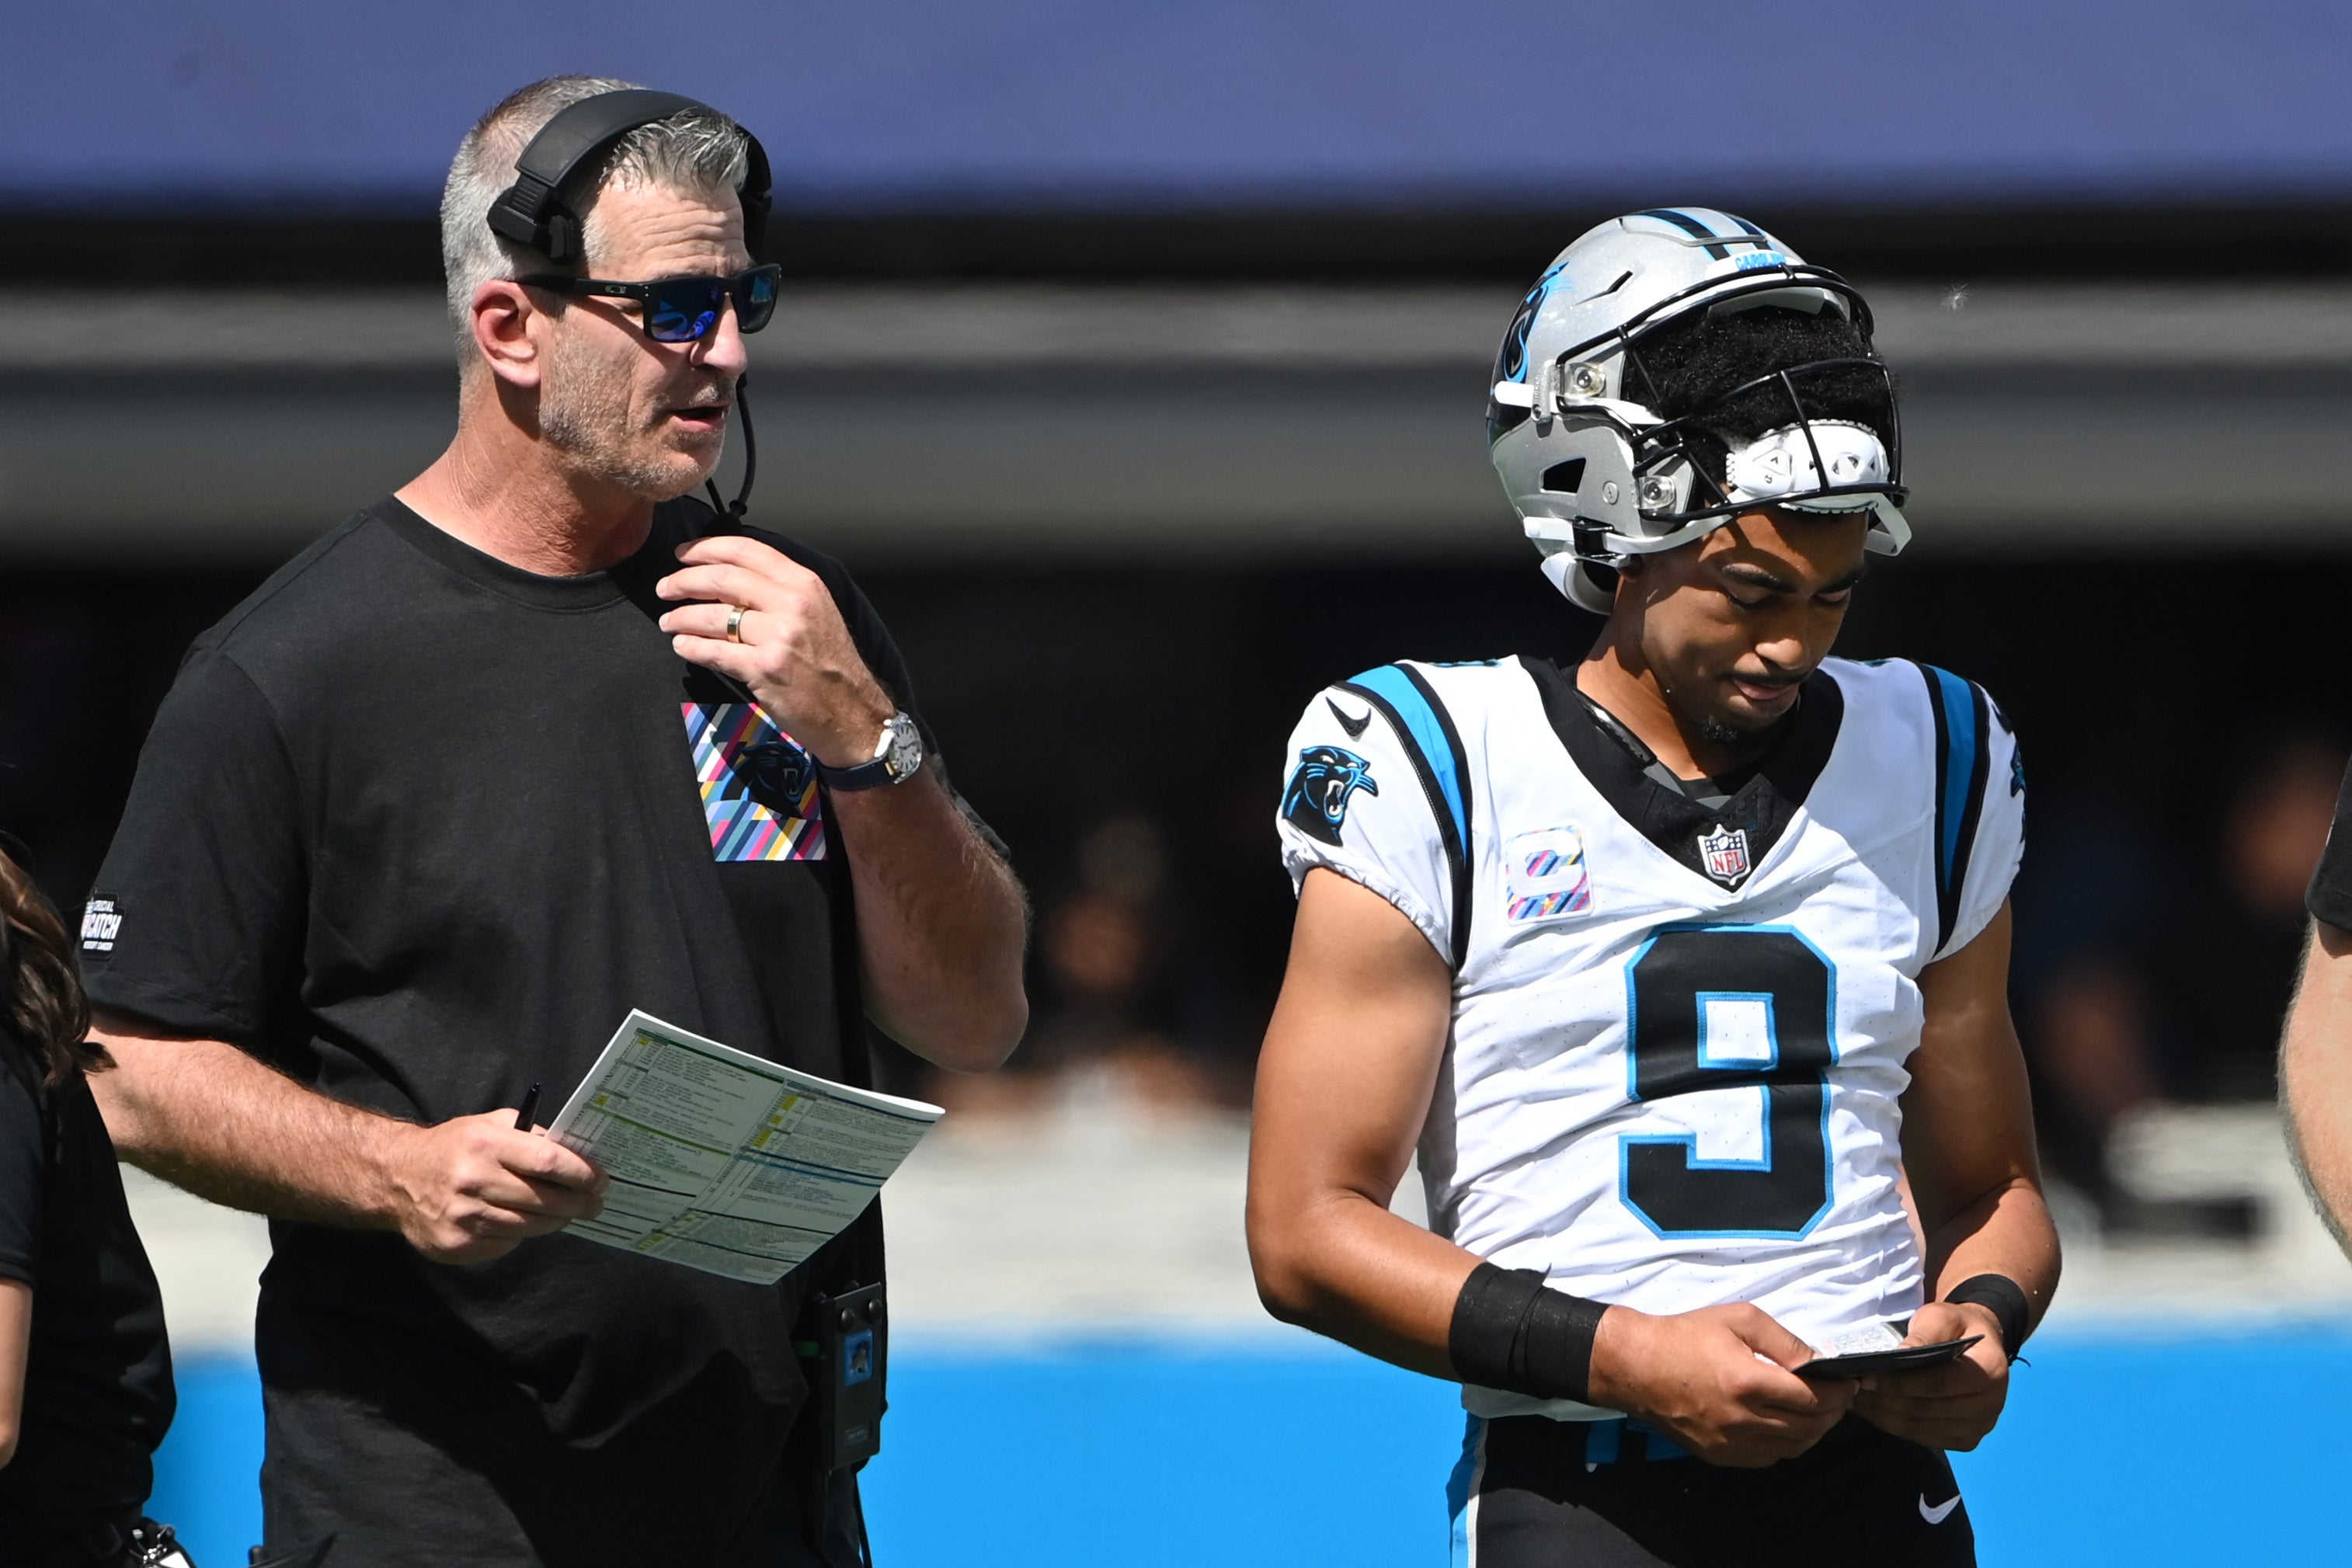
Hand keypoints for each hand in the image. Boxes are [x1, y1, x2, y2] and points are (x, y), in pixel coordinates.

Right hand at [379, 1111, 607, 1263]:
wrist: (398, 1178)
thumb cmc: (455, 1147)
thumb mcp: (490, 1125)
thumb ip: (531, 1136)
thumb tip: (576, 1154)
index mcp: (485, 1144)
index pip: (548, 1162)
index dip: (581, 1173)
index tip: (601, 1179)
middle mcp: (473, 1180)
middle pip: (544, 1200)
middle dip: (578, 1203)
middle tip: (595, 1203)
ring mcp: (464, 1217)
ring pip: (529, 1226)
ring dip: (555, 1221)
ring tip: (568, 1213)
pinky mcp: (457, 1244)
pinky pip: (506, 1243)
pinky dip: (522, 1234)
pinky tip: (525, 1222)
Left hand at [655, 535, 893, 767]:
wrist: (853, 711)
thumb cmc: (831, 664)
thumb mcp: (817, 612)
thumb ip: (779, 590)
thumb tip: (728, 576)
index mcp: (804, 583)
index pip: (746, 551)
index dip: (706, 548)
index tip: (683, 555)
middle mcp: (792, 604)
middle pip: (722, 579)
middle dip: (683, 581)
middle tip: (664, 588)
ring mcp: (779, 637)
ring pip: (713, 616)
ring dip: (681, 617)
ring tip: (669, 622)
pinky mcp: (765, 669)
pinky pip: (715, 651)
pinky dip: (691, 646)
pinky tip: (682, 645)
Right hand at [1587, 1303, 1853, 1467]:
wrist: (1637, 1366)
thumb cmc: (1687, 1335)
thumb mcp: (1738, 1319)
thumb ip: (1783, 1340)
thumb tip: (1818, 1362)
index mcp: (1747, 1381)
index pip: (1813, 1398)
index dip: (1840, 1392)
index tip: (1848, 1382)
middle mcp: (1742, 1419)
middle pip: (1809, 1427)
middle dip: (1833, 1412)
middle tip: (1840, 1397)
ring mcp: (1730, 1443)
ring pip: (1793, 1448)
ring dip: (1814, 1431)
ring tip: (1817, 1411)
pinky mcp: (1720, 1456)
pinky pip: (1769, 1458)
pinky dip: (1786, 1444)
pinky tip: (1784, 1424)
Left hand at [1851, 1300, 2009, 1450]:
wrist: (1977, 1346)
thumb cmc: (1955, 1327)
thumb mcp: (1940, 1317)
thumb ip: (1923, 1335)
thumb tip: (1898, 1356)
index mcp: (1989, 1372)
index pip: (1937, 1384)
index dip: (1899, 1383)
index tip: (1866, 1378)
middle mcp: (1990, 1406)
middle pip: (1927, 1410)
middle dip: (1885, 1401)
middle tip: (1851, 1390)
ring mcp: (1979, 1427)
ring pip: (1921, 1428)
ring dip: (1884, 1416)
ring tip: (1855, 1401)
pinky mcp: (1966, 1440)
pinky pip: (1925, 1438)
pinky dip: (1896, 1426)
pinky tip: (1874, 1412)